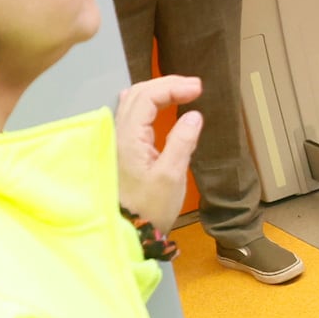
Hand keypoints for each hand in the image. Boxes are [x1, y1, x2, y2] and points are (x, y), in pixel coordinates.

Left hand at [114, 74, 201, 227]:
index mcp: (129, 137)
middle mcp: (119, 133)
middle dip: (166, 84)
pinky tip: (158, 106)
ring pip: (133, 102)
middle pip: (138, 93)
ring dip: (156, 91)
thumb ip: (182, 141)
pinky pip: (132, 114)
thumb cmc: (150, 208)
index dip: (173, 86)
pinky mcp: (123, 149)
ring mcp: (119, 140)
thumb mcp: (171, 176)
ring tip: (180, 93)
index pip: (148, 96)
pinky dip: (149, 103)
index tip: (199, 89)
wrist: (129, 233)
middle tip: (194, 88)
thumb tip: (194, 115)